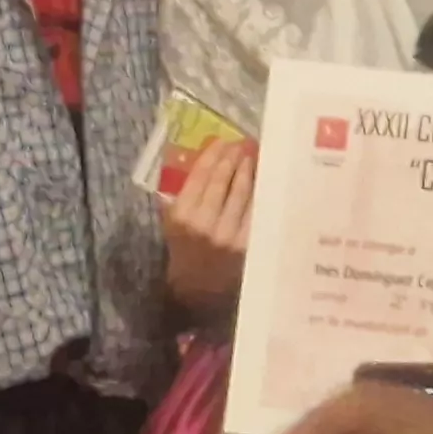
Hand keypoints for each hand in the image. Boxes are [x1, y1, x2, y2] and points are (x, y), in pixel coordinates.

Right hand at [162, 139, 254, 313]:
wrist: (196, 290)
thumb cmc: (182, 252)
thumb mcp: (171, 224)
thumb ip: (181, 196)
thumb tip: (204, 163)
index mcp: (181, 215)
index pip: (199, 177)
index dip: (212, 156)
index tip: (222, 142)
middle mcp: (202, 223)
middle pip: (221, 181)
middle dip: (232, 159)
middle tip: (240, 145)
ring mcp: (226, 234)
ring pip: (240, 194)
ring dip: (247, 172)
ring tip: (251, 158)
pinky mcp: (244, 244)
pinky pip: (254, 212)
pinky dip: (258, 195)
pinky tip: (261, 183)